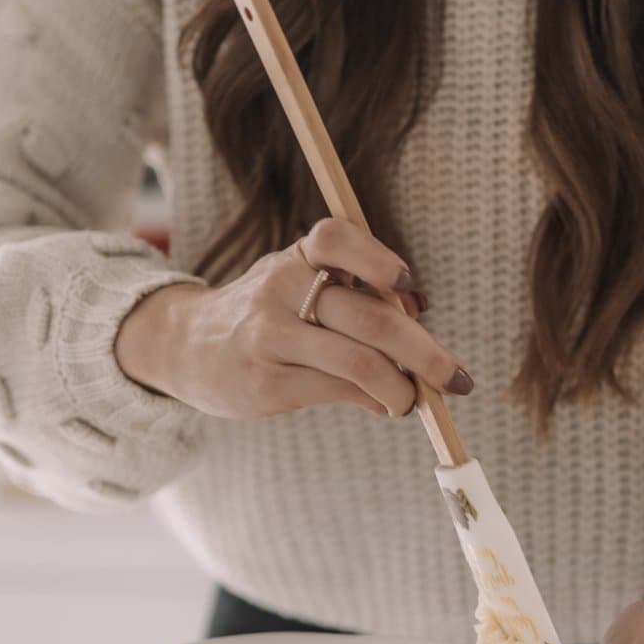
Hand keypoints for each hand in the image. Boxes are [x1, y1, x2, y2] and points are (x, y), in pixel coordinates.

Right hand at [114, 217, 474, 419]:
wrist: (187, 346)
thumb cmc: (268, 312)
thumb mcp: (301, 284)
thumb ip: (360, 301)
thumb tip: (421, 342)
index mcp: (297, 256)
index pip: (336, 239)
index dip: (380, 260)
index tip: (410, 290)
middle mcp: (281, 289)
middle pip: (370, 317)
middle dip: (425, 352)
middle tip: (457, 378)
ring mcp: (270, 337)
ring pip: (358, 361)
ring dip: (402, 387)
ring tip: (413, 401)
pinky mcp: (266, 383)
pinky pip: (337, 390)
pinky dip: (374, 399)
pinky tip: (383, 404)